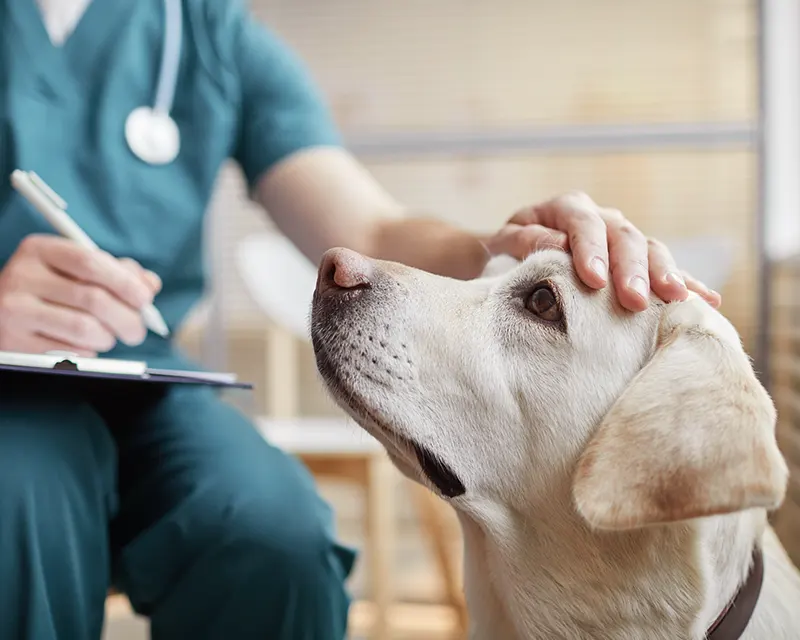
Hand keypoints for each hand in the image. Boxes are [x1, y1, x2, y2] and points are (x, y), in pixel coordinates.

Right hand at [0, 235, 161, 355]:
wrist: (1, 313)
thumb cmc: (49, 289)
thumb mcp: (76, 270)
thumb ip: (116, 272)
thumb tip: (150, 284)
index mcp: (40, 250)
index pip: (91, 262)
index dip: (125, 283)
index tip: (145, 300)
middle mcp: (22, 276)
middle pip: (93, 299)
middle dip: (127, 319)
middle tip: (137, 331)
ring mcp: (14, 310)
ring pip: (84, 328)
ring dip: (108, 338)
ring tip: (109, 337)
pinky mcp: (13, 341)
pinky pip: (69, 351)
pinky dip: (89, 352)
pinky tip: (85, 345)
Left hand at [484, 191, 720, 311]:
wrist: (511, 259)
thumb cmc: (505, 253)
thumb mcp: (504, 245)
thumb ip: (525, 241)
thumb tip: (557, 245)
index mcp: (565, 208)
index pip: (583, 223)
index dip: (590, 250)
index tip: (594, 280)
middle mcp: (601, 218)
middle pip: (624, 237)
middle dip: (631, 269)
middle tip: (634, 300)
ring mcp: (622, 238)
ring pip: (650, 249)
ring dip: (664, 275)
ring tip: (676, 299)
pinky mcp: (636, 262)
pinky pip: (665, 269)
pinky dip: (686, 283)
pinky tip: (707, 301)